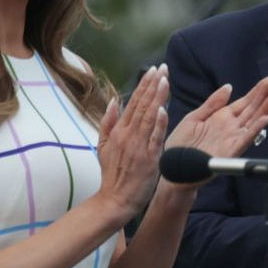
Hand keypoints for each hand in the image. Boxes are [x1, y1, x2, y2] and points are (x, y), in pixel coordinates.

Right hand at [96, 65, 169, 218]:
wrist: (115, 199)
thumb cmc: (112, 174)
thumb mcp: (102, 146)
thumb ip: (108, 123)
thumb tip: (114, 101)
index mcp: (119, 131)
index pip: (133, 102)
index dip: (144, 85)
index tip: (153, 70)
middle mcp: (128, 135)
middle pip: (142, 105)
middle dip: (153, 84)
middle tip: (163, 68)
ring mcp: (138, 146)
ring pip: (149, 117)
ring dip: (157, 97)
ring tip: (165, 80)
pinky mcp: (149, 158)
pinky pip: (154, 138)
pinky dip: (158, 123)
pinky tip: (162, 109)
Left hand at [164, 75, 267, 181]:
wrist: (173, 168)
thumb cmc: (181, 145)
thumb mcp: (194, 117)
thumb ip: (212, 103)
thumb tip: (229, 87)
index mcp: (221, 117)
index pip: (245, 101)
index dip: (257, 90)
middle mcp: (230, 127)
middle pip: (252, 108)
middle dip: (264, 94)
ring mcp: (231, 139)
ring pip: (253, 121)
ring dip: (265, 109)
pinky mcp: (230, 151)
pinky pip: (246, 139)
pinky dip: (256, 129)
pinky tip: (265, 119)